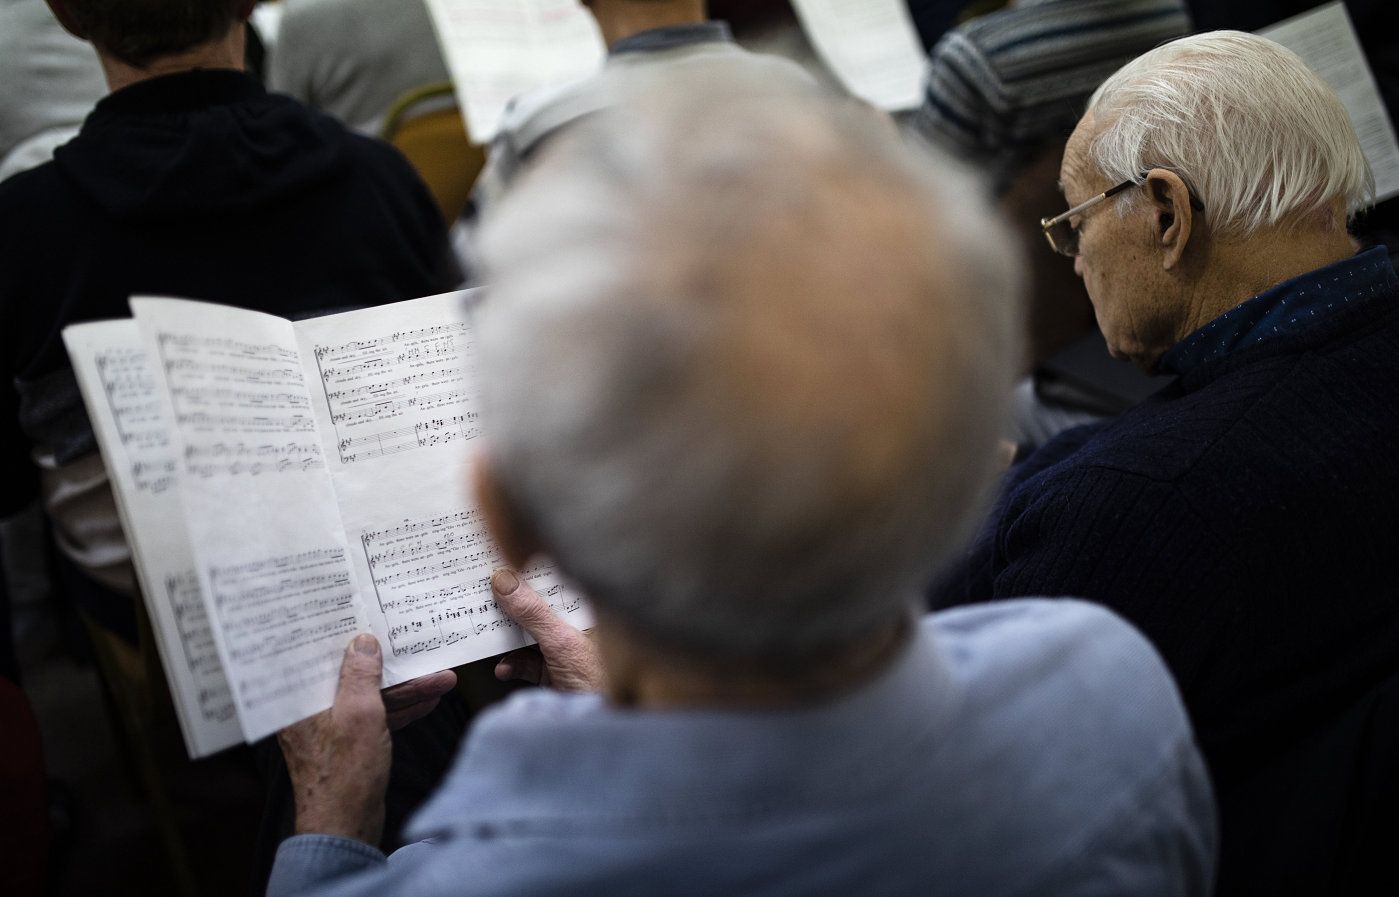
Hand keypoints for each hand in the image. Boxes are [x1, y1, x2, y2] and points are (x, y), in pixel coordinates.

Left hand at [277, 634, 455, 844]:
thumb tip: (362, 642)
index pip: (320, 656)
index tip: (366, 615)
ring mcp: (332, 729)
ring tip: (442, 676)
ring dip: (406, 689)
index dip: (344, 635)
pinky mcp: (350, 745)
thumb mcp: (359, 714)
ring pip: (371, 698)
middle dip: (391, 666)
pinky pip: (376, 717)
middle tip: (418, 647)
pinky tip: (431, 699)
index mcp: (300, 700)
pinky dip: (401, 710)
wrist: (345, 828)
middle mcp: (311, 711)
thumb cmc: (344, 775)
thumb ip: (361, 674)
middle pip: (352, 676)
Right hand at [491, 568, 602, 692]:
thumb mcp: (561, 642)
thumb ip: (533, 612)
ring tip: (488, 637)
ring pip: (527, 636)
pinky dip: (511, 665)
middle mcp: (576, 628)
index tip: (500, 565)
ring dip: (506, 640)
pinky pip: (525, 662)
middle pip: (537, 608)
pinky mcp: (553, 673)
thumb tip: (505, 580)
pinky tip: (503, 670)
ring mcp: (564, 652)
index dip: (528, 573)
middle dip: (511, 606)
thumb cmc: (598, 682)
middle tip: (483, 599)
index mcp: (587, 611)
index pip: (554, 582)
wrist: (601, 724)